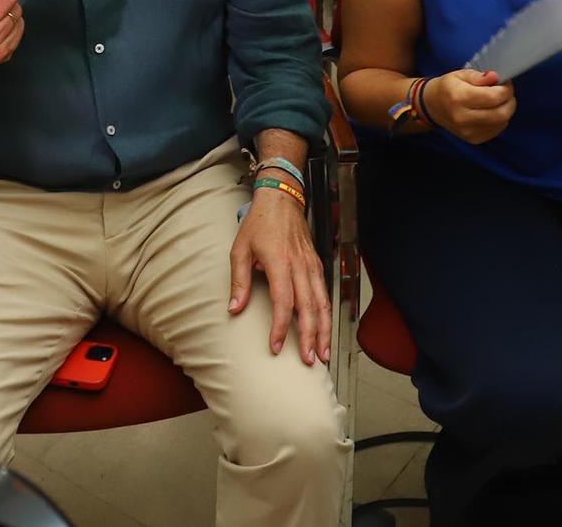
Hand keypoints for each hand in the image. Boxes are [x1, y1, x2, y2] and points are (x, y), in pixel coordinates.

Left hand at [228, 182, 329, 364]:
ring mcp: (312, 266)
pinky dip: (327, 315)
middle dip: (308, 337)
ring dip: (323, 330)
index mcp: (279, 262)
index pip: (283, 302)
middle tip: (307, 360)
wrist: (281, 200)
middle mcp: (300, 266)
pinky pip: (325, 294)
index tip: (275, 347)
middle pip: (308, 307)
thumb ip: (239, 282)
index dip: (279, 327)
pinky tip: (324, 330)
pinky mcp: (317, 266)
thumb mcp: (239, 249)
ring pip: (322, 303)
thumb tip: (234, 310)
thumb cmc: (259, 224)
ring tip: (322, 354)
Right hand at [421, 68, 513, 143]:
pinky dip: (500, 120)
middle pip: (501, 113)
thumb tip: (495, 76)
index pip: (493, 97)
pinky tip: (492, 111)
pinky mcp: (473, 139)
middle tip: (506, 92)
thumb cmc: (447, 88)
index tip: (505, 83)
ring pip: (502, 123)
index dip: (506, 89)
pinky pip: (497, 130)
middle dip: (509, 101)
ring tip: (498, 101)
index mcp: (459, 97)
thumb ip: (479, 76)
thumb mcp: (460, 75)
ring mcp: (468, 131)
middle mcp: (463, 117)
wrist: (433, 107)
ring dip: (506, 110)